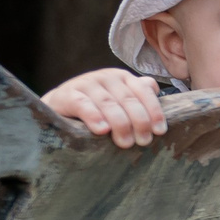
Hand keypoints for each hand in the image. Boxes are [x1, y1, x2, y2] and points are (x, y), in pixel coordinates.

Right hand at [44, 68, 166, 147]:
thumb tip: (155, 89)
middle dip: (139, 121)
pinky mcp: (67, 94)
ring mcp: (86, 83)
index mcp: (123, 77)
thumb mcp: (119, 99)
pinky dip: (94, 116)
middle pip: (128, 99)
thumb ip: (137, 95)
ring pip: (108, 103)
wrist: (60, 106)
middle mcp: (107, 77)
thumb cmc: (96, 106)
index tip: (159, 131)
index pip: (143, 91)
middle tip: (143, 142)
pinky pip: (83, 104)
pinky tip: (101, 130)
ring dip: (120, 123)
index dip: (154, 111)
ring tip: (125, 142)